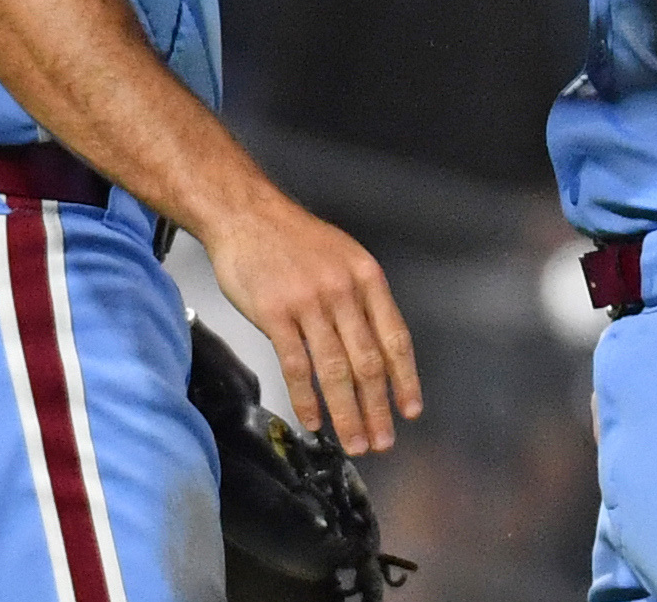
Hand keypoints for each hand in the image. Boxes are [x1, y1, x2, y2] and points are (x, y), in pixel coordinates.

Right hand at [198, 188, 421, 452]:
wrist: (246, 214)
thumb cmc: (293, 239)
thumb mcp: (342, 256)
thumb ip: (360, 298)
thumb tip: (377, 349)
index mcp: (366, 277)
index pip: (395, 337)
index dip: (405, 378)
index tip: (410, 410)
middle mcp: (343, 291)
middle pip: (369, 361)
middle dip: (378, 408)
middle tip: (383, 441)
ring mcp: (309, 302)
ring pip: (336, 370)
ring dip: (347, 413)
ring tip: (355, 442)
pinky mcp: (275, 314)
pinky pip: (296, 366)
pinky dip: (306, 399)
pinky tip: (312, 420)